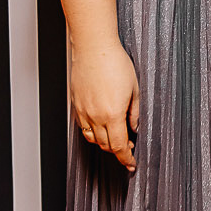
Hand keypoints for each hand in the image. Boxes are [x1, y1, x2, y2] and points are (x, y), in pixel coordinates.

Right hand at [70, 37, 139, 171]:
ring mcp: (83, 111)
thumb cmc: (115, 62)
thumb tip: (134, 127)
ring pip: (92, 138)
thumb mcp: (135, 88)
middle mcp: (95, 116)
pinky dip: (93, 132)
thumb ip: (135, 112)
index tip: (131, 163)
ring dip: (104, 143)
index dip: (126, 158)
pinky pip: (83, 127)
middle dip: (118, 151)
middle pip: (105, 145)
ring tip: (115, 137)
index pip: (119, 146)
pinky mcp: (76, 104)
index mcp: (112, 114)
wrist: (94, 47)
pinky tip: (101, 126)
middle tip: (128, 147)